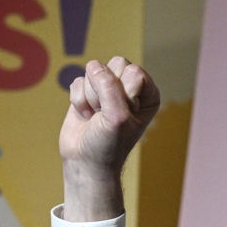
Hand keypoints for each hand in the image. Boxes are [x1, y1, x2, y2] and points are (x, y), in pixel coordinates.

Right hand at [58, 56, 160, 221]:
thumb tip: (93, 66)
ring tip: (96, 116)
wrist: (87, 162)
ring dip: (91, 97)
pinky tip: (86, 116)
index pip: (135, 72)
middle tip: (107, 113)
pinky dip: (78, 101)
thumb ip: (109, 87)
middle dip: (105, 90)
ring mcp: (108, 88)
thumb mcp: (117, 117)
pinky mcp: (88, 92)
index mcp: (148, 93)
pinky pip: (79, 81)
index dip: (124, 93)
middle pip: (115, 64)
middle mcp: (131, 88)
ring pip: (94, 70)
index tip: (123, 115)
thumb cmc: (109, 144)